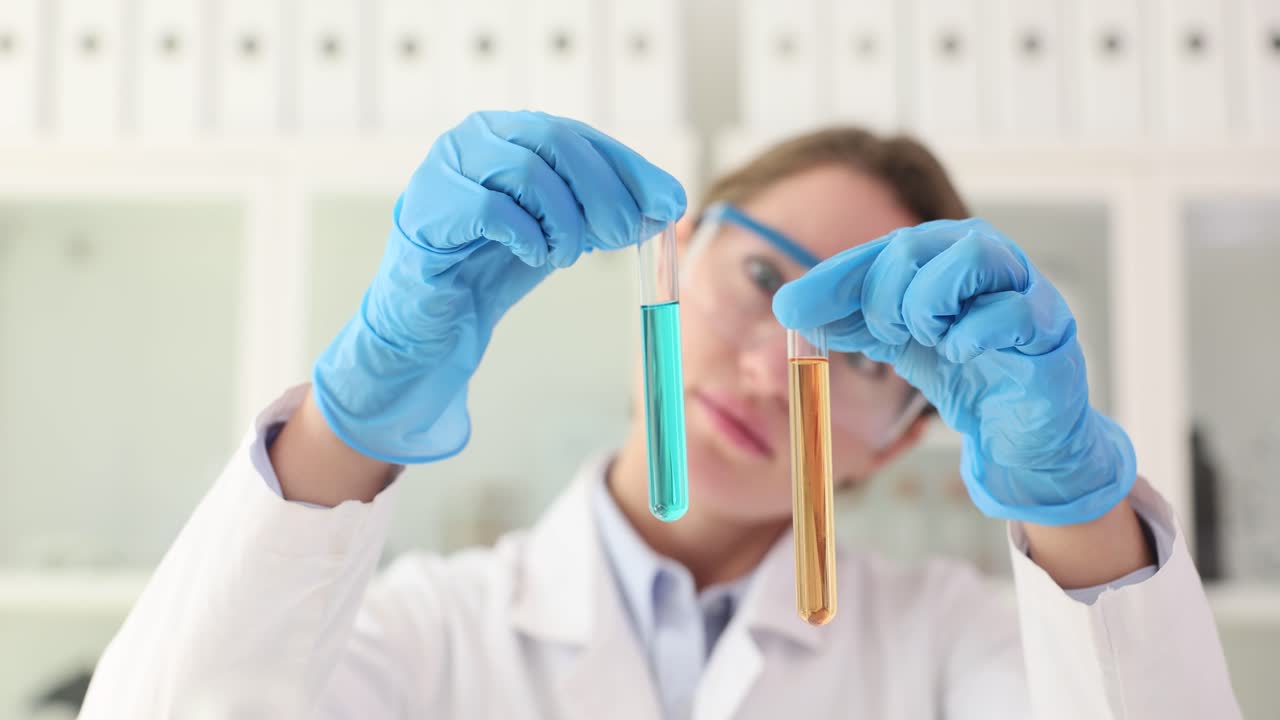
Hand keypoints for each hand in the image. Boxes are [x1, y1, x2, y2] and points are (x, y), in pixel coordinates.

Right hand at [313, 111, 685, 463]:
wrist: (433, 321)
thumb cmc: (494, 266)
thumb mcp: (561, 230)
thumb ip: (603, 210)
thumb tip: (666, 204)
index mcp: (509, 132)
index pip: (580, 136)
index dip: (630, 169)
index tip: (669, 203)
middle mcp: (475, 137)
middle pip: (557, 142)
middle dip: (606, 192)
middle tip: (626, 235)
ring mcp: (445, 168)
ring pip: (528, 171)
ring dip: (565, 220)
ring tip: (564, 255)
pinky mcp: (428, 210)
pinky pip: (492, 209)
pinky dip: (528, 236)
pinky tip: (534, 257)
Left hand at [773, 218, 1134, 525]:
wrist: (1018, 428)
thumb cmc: (962, 370)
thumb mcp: (895, 341)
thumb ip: (849, 319)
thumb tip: (787, 305)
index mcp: (943, 253)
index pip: (880, 249)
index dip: (833, 279)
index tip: (791, 308)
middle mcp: (984, 256)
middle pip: (918, 242)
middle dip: (885, 294)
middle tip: (886, 334)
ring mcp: (1022, 286)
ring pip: (973, 255)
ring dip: (930, 301)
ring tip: (928, 339)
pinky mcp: (1050, 326)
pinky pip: (1013, 310)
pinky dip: (972, 333)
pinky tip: (957, 353)